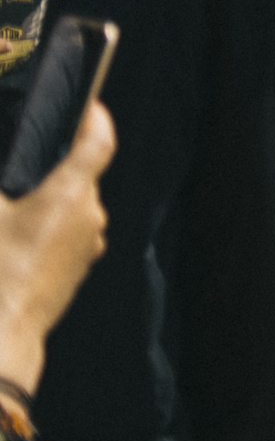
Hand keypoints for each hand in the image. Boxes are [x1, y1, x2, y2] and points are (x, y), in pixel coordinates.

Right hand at [0, 101, 112, 390]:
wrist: (2, 336)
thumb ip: (1, 181)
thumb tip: (8, 181)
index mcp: (71, 194)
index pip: (98, 142)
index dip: (94, 118)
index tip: (88, 103)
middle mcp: (90, 217)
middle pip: (80, 175)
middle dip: (53, 164)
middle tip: (24, 163)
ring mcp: (87, 246)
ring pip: (72, 206)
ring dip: (48, 198)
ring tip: (13, 203)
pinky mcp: (78, 269)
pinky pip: (67, 233)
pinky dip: (47, 224)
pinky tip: (16, 236)